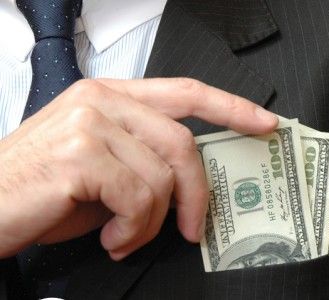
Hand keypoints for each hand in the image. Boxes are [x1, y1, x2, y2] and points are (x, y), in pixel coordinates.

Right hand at [0, 78, 277, 259]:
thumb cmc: (39, 190)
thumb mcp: (100, 169)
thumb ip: (143, 162)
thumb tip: (186, 184)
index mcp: (110, 97)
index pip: (185, 92)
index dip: (230, 107)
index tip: (262, 122)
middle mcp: (102, 101)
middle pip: (183, 143)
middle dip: (196, 194)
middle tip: (192, 226)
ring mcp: (91, 123)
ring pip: (163, 177)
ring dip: (151, 221)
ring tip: (126, 236)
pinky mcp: (81, 154)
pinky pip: (139, 198)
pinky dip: (132, 230)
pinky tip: (111, 238)